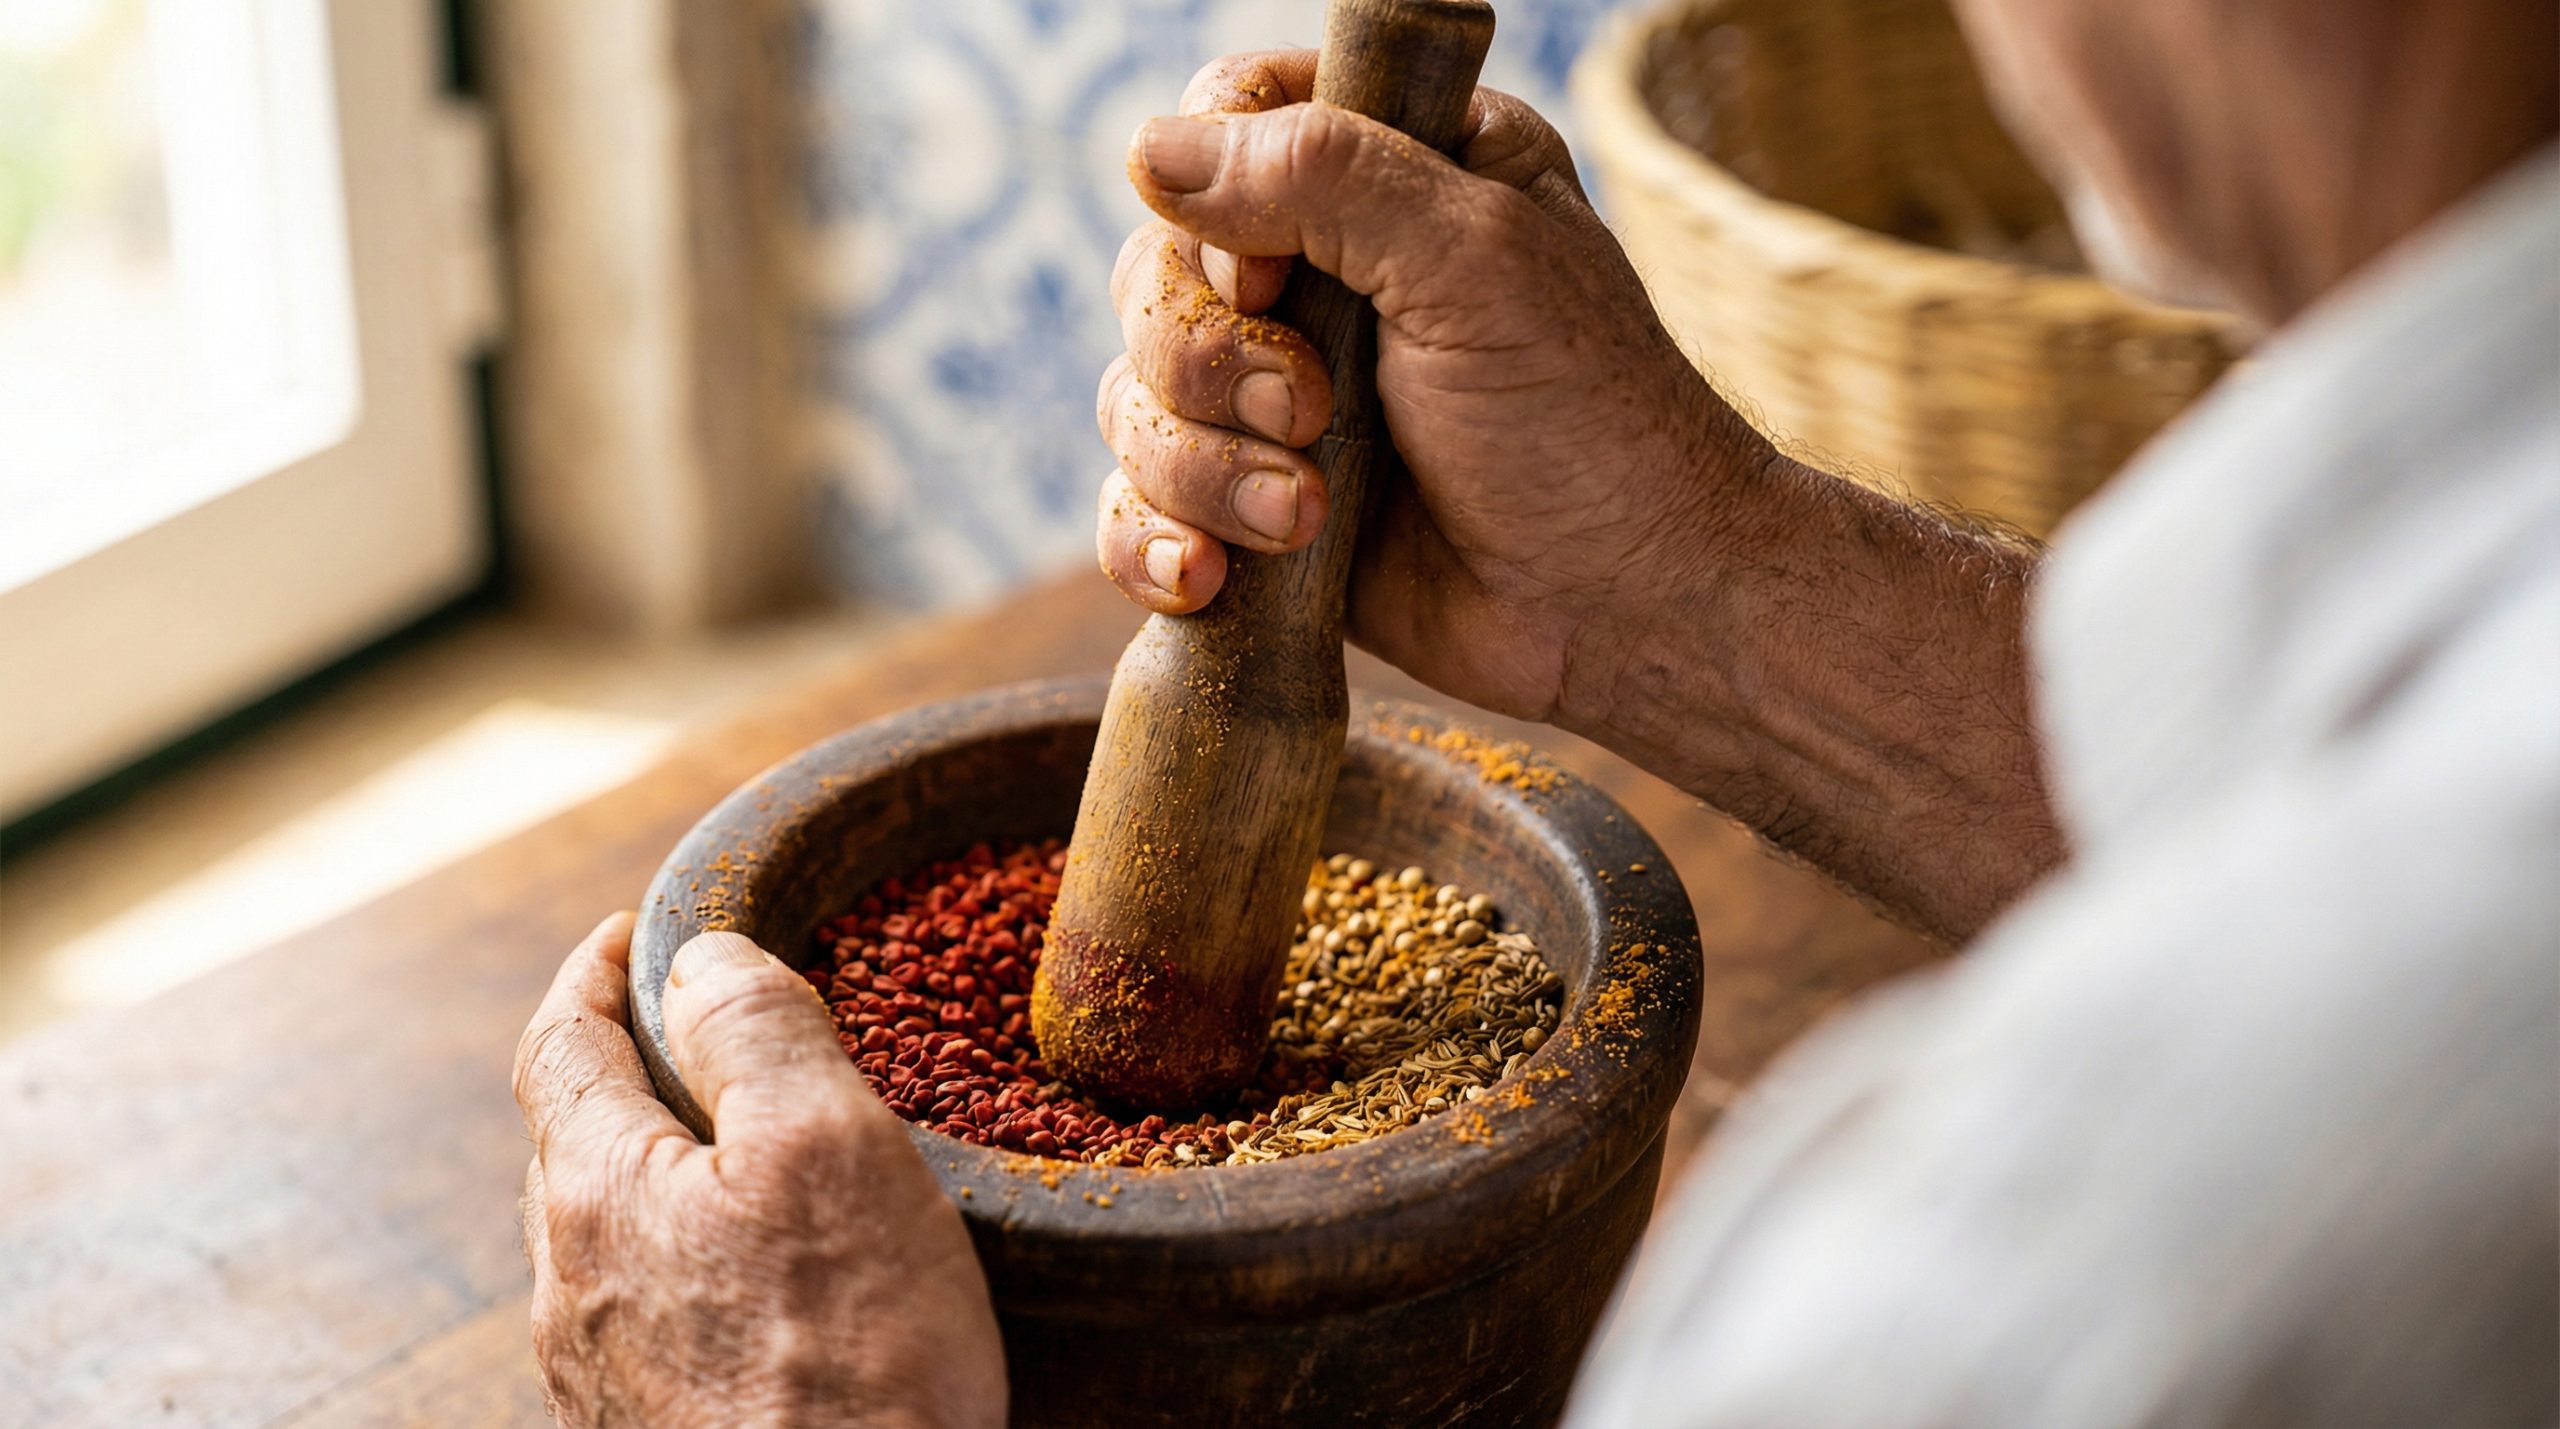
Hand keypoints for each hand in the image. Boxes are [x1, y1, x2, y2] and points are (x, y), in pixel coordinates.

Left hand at [513, 914, 1003, 1428]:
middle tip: (702, 1032)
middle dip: (629, 1071)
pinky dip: (685, 1260)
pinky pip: (645, 1317)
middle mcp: (571, 1286)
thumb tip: (699, 955)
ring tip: (743, 1151)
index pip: (561, 1043)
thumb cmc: (848, 1364)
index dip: (598, 971)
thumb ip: (758, 1030)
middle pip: (574, 1140)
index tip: (639, 931)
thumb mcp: (827, 1147)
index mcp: (599, 1192)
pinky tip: (759, 1286)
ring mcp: (601, 1374)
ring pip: (607, 1237)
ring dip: (658, 1172)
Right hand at [1095, 49, 1769, 721]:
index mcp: (1395, 170)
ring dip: (1202, 467)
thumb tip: (1148, 152)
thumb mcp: (1476, 258)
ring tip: (1305, 519)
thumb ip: (1321, 176)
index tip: (1274, 278)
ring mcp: (1279, 399)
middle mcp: (1325, 273)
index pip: (1223, 122)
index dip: (1213, 203)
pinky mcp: (1254, 510)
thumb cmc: (1587, 422)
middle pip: (1154, 270)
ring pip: (1134, 395)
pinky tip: (1210, 577)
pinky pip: (1129, 509)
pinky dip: (1151, 543)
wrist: (1623, 608)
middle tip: (1313, 410)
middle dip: (1208, 358)